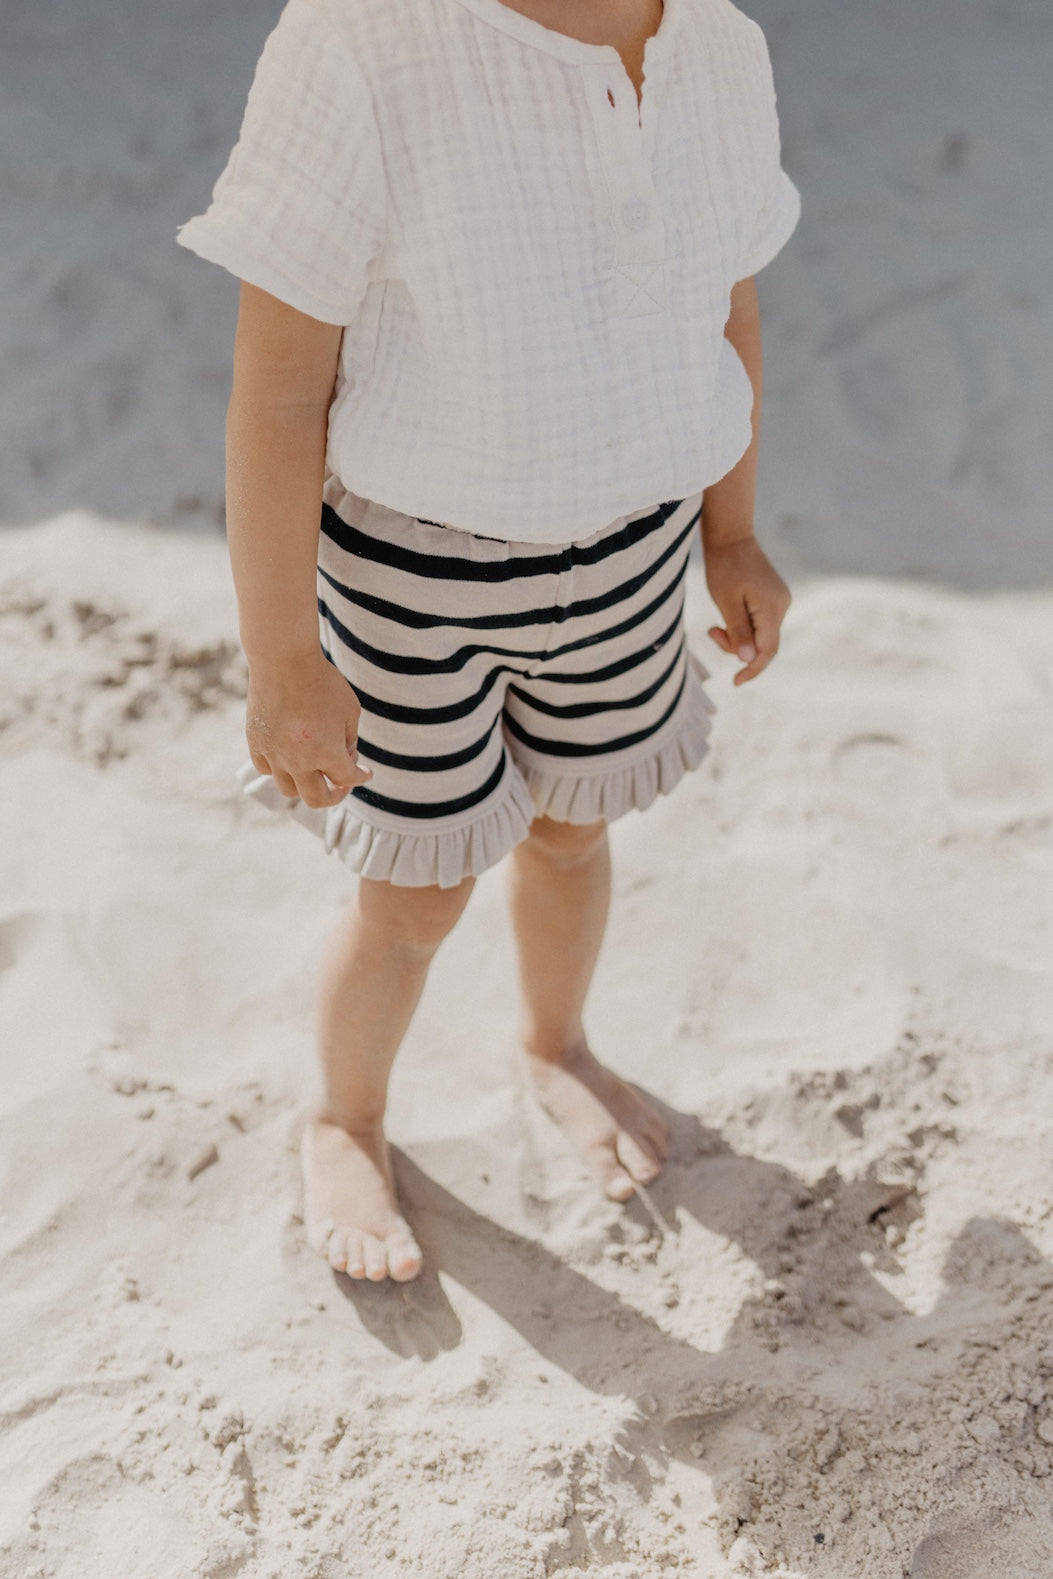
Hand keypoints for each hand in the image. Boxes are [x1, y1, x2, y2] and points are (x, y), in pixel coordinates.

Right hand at [245, 648, 371, 807]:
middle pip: (316, 800)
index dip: (360, 777)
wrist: (284, 660)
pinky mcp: (256, 744)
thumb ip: (349, 739)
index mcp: (327, 753)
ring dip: (305, 784)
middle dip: (334, 796)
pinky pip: (266, 769)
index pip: (348, 779)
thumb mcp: (350, 709)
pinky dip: (279, 769)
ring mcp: (274, 755)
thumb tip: (345, 758)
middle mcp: (299, 761)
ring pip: (289, 790)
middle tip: (340, 786)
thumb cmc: (323, 682)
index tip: (366, 773)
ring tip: (313, 770)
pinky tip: (288, 756)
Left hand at [703, 536, 790, 685]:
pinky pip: (761, 623)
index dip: (752, 669)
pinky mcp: (774, 598)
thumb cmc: (724, 567)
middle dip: (739, 650)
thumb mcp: (726, 602)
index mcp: (772, 607)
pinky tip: (728, 617)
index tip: (735, 682)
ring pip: (762, 635)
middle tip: (712, 634)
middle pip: (765, 644)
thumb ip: (738, 631)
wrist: (731, 536)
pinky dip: (743, 628)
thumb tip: (747, 660)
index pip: (767, 650)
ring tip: (715, 626)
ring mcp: (780, 601)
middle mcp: (782, 605)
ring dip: (738, 638)